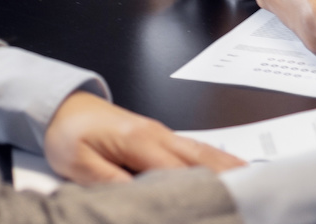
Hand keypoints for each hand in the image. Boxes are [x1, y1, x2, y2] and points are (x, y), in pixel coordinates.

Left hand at [42, 91, 243, 183]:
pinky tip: (231, 170)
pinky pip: (195, 150)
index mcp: (140, 141)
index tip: (218, 209)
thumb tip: (141, 200)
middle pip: (203, 159)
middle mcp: (158, 135)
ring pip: (204, 152)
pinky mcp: (159, 138)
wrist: (60, 105)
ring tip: (255, 184)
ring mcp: (161, 134)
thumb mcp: (79, 165)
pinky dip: (217, 161)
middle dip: (229, 179)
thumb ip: (111, 183)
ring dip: (229, 168)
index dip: (202, 193)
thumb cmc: (68, 133)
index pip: (180, 172)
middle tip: (253, 198)